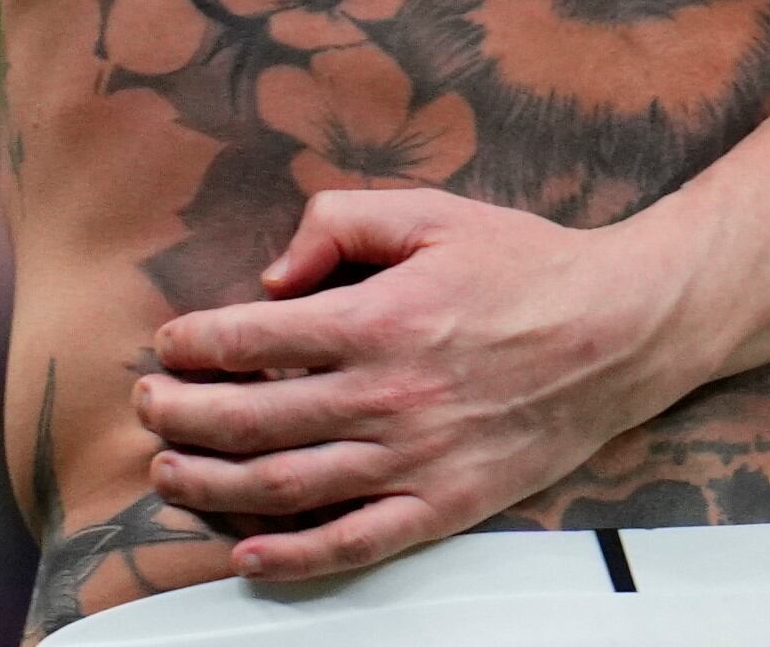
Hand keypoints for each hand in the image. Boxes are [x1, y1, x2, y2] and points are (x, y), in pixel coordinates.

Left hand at [135, 189, 706, 584]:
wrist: (619, 331)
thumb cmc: (527, 266)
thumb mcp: (434, 213)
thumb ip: (343, 225)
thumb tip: (273, 277)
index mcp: (380, 320)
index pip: (254, 340)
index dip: (197, 344)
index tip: (170, 345)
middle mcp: (386, 398)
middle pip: (251, 420)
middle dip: (182, 414)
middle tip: (150, 406)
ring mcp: (413, 460)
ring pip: (284, 486)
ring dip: (211, 483)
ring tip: (170, 469)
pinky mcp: (443, 505)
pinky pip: (352, 543)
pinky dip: (292, 556)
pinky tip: (247, 552)